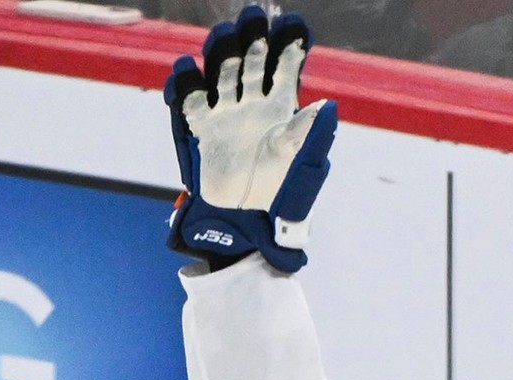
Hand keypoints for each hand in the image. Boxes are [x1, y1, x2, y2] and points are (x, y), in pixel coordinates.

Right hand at [165, 7, 338, 273]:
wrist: (248, 226)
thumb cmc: (281, 199)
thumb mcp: (302, 166)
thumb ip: (311, 135)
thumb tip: (327, 106)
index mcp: (283, 109)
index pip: (286, 68)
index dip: (289, 44)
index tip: (292, 23)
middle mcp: (253, 104)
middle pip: (250, 60)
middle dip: (252, 38)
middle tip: (254, 16)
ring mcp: (226, 113)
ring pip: (221, 71)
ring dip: (221, 51)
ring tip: (224, 37)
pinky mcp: (202, 129)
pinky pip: (190, 100)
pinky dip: (186, 84)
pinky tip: (187, 70)